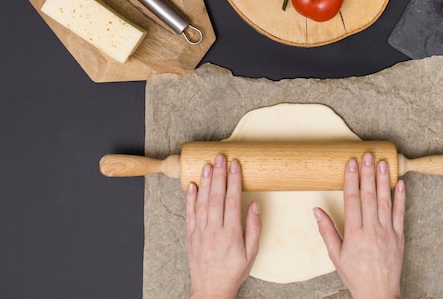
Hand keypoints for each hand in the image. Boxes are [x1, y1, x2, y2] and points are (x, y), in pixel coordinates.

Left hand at [185, 154, 261, 298]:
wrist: (211, 289)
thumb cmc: (233, 271)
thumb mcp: (252, 253)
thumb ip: (254, 228)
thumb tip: (254, 205)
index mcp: (231, 234)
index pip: (232, 200)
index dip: (234, 181)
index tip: (235, 165)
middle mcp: (214, 231)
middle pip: (216, 197)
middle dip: (218, 175)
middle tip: (220, 158)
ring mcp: (200, 233)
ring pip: (201, 203)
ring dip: (204, 182)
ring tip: (207, 165)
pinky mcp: (190, 236)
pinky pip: (189, 214)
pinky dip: (189, 199)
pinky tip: (192, 186)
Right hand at [314, 153, 405, 298]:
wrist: (378, 294)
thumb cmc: (355, 275)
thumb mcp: (335, 255)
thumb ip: (327, 230)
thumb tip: (316, 210)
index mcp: (354, 234)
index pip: (352, 200)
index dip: (351, 179)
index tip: (350, 163)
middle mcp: (372, 230)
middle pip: (369, 196)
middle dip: (368, 174)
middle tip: (367, 156)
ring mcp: (387, 233)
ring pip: (385, 201)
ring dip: (384, 180)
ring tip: (383, 163)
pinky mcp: (399, 237)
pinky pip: (400, 214)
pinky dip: (401, 198)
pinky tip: (400, 184)